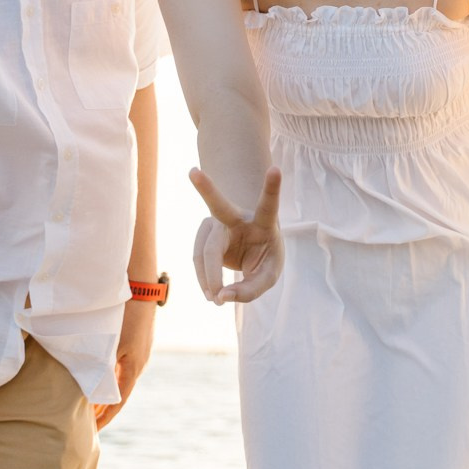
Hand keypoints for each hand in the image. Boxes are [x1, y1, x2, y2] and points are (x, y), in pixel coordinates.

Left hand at [94, 297, 155, 430]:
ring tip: (90, 402)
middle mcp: (140, 363)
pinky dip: (111, 377)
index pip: (117, 402)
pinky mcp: (138, 341)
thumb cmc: (123, 314)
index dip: (105, 418)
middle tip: (86, 421)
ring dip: (107, 391)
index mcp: (134, 368)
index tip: (93, 431)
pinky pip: (123, 366)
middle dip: (104, 408)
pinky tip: (100, 375)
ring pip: (121, 379)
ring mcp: (141, 351)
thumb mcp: (109, 345)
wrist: (142, 287)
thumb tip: (90, 391)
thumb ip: (101, 369)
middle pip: (120, 393)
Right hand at [190, 166, 282, 303]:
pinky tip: (211, 292)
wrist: (251, 248)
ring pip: (206, 250)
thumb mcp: (268, 276)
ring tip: (215, 299)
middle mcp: (237, 218)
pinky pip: (198, 260)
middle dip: (207, 188)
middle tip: (193, 172)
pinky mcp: (204, 235)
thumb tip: (221, 296)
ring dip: (209, 277)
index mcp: (264, 222)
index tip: (275, 168)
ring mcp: (217, 224)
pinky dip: (204, 280)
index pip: (269, 204)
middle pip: (219, 207)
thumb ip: (250, 290)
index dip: (272, 187)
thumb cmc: (265, 257)